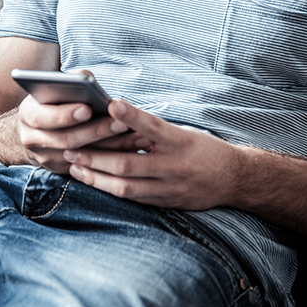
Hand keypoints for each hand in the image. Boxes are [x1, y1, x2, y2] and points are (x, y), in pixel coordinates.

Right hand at [16, 93, 149, 173]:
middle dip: (96, 131)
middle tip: (121, 123)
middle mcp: (32, 140)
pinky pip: (89, 167)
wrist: (34, 129)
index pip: (44, 117)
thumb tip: (86, 77)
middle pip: (67, 140)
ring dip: (110, 147)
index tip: (88, 108)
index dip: (66, 115)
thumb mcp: (52, 89)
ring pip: (81, 157)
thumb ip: (68, 82)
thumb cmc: (50, 102)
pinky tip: (131, 149)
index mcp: (28, 115)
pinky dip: (112, 158)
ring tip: (134, 136)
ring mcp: (46, 158)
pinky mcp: (61, 170)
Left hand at [62, 98, 243, 209]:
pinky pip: (133, 198)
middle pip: (129, 164)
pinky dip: (110, 189)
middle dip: (96, 157)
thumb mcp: (184, 133)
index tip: (111, 104)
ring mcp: (170, 187)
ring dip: (96, 177)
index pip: (154, 127)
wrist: (234, 180)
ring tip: (75, 167)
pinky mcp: (166, 202)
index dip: (132, 116)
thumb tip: (117, 118)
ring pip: (126, 186)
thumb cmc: (203, 149)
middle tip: (71, 148)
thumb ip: (154, 130)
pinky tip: (92, 181)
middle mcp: (175, 166)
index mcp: (181, 142)